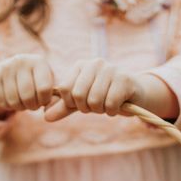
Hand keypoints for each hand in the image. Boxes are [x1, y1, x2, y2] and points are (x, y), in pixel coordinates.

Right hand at [0, 54, 53, 118]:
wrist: (11, 71)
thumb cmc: (35, 82)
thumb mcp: (47, 85)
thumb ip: (54, 98)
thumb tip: (51, 112)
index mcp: (39, 62)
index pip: (44, 88)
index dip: (44, 101)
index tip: (42, 101)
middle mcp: (22, 60)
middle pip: (28, 96)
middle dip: (31, 106)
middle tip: (32, 105)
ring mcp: (6, 67)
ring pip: (14, 100)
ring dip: (19, 107)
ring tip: (22, 102)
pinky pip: (1, 100)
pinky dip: (7, 106)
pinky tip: (11, 100)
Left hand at [43, 58, 178, 121]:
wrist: (135, 94)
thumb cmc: (105, 95)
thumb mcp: (82, 101)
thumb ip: (64, 107)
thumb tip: (45, 117)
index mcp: (80, 65)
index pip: (64, 89)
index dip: (71, 103)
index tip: (82, 103)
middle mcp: (94, 63)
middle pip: (78, 95)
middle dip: (87, 108)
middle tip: (97, 105)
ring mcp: (111, 69)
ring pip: (94, 101)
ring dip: (101, 110)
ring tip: (107, 104)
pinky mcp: (125, 79)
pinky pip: (110, 104)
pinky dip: (112, 111)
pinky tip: (118, 106)